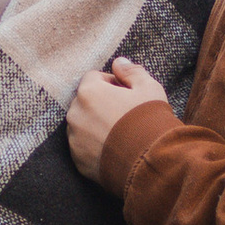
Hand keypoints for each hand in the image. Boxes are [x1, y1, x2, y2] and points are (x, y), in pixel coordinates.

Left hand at [67, 57, 168, 178]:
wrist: (150, 163)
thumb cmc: (150, 121)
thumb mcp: (149, 88)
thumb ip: (132, 71)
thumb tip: (119, 62)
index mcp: (89, 92)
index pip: (94, 78)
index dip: (112, 83)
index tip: (127, 95)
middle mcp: (75, 114)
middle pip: (85, 101)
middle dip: (101, 104)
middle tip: (125, 115)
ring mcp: (74, 139)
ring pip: (82, 124)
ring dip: (95, 125)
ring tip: (120, 134)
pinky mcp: (78, 161)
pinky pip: (83, 147)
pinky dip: (94, 146)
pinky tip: (115, 149)